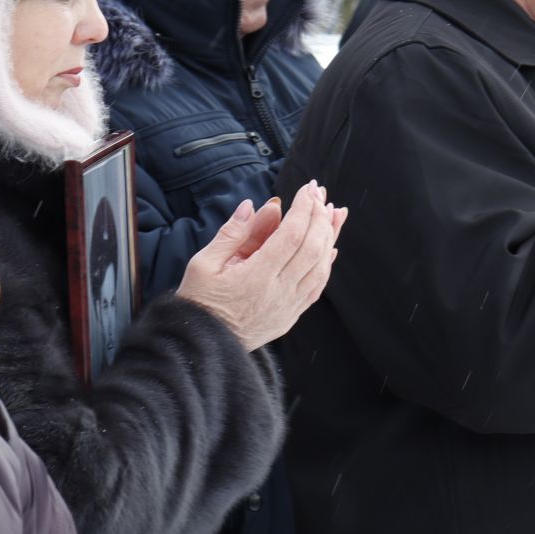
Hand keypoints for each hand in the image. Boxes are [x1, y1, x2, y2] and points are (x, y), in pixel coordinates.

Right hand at [177, 181, 343, 350]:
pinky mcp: (291, 315)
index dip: (304, 209)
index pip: (291, 235)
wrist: (203, 345)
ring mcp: (288, 306)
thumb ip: (233, 233)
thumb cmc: (200, 302)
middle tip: (320, 193)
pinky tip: (331, 246)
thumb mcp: (204, 263)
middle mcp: (278, 292)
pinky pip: (317, 287)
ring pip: (320, 267)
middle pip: (311, 248)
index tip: (308, 188)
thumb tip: (256, 206)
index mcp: (255, 277)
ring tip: (334, 212)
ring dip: (330, 237)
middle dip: (319, 216)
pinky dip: (327, 264)